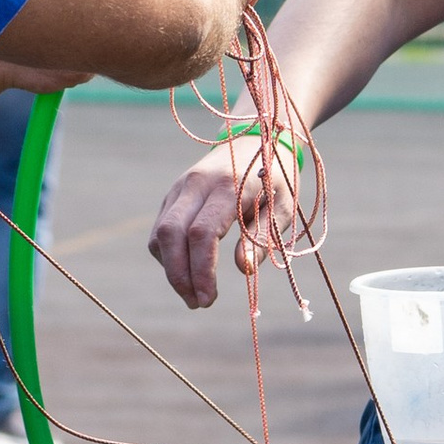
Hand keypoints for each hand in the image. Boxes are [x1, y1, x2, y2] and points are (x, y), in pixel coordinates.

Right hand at [148, 141, 292, 311]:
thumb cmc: (275, 178)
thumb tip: (244, 269)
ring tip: (195, 294)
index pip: (202, 233)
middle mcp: (195, 184)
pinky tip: (189, 271)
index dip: (202, 271)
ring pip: (160, 234)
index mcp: (226, 186)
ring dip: (172, 270)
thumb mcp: (283, 207)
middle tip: (198, 303)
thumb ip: (264, 237)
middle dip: (179, 276)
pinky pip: (160, 231)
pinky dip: (169, 257)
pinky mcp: (172, 196)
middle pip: (170, 234)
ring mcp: (179, 188)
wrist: (255, 140)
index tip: (210, 299)